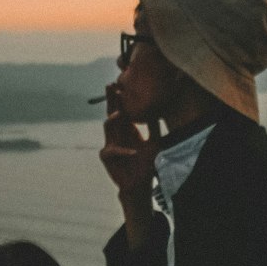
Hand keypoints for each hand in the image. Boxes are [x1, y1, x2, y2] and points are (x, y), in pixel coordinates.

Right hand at [99, 84, 159, 245]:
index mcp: (126, 128)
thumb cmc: (145, 162)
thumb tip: (159, 109)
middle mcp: (117, 133)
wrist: (140, 183)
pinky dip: (122, 151)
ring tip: (119, 114)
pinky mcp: (107, 157)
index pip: (121, 108)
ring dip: (113, 120)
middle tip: (111, 86)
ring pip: (107, 128)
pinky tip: (133, 151)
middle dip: (111, 99)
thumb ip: (154, 126)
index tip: (121, 82)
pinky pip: (111, 150)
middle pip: (111, 112)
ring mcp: (110, 144)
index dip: (120, 96)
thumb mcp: (154, 141)